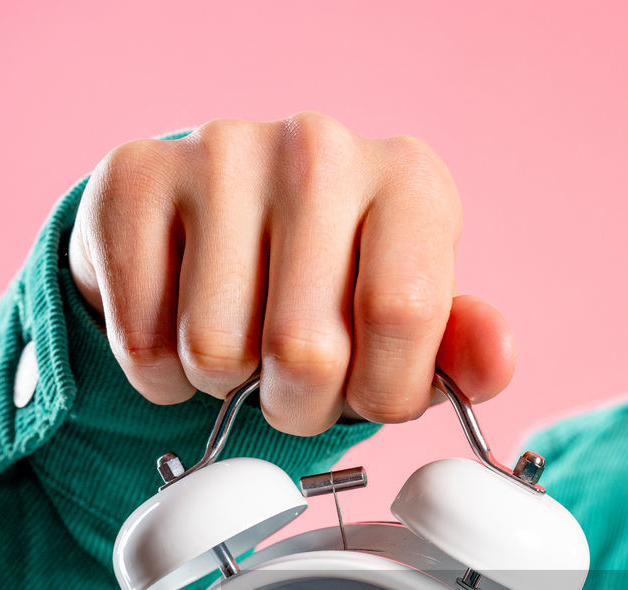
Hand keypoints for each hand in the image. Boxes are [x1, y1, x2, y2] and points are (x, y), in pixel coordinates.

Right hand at [68, 112, 514, 435]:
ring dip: (221, 387)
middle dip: (296, 405)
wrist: (217, 230)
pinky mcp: (136, 177)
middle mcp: (320, 147)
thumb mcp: (409, 326)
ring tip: (236, 346)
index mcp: (410, 181)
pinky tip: (178, 328)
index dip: (379, 392)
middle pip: (303, 351)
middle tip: (290, 381)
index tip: (366, 390)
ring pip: (214, 352)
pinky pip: (142, 339)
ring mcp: (222, 150)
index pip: (401, 314)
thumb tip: (491, 357)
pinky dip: (158, 373)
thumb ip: (456, 354)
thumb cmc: (330, 292)